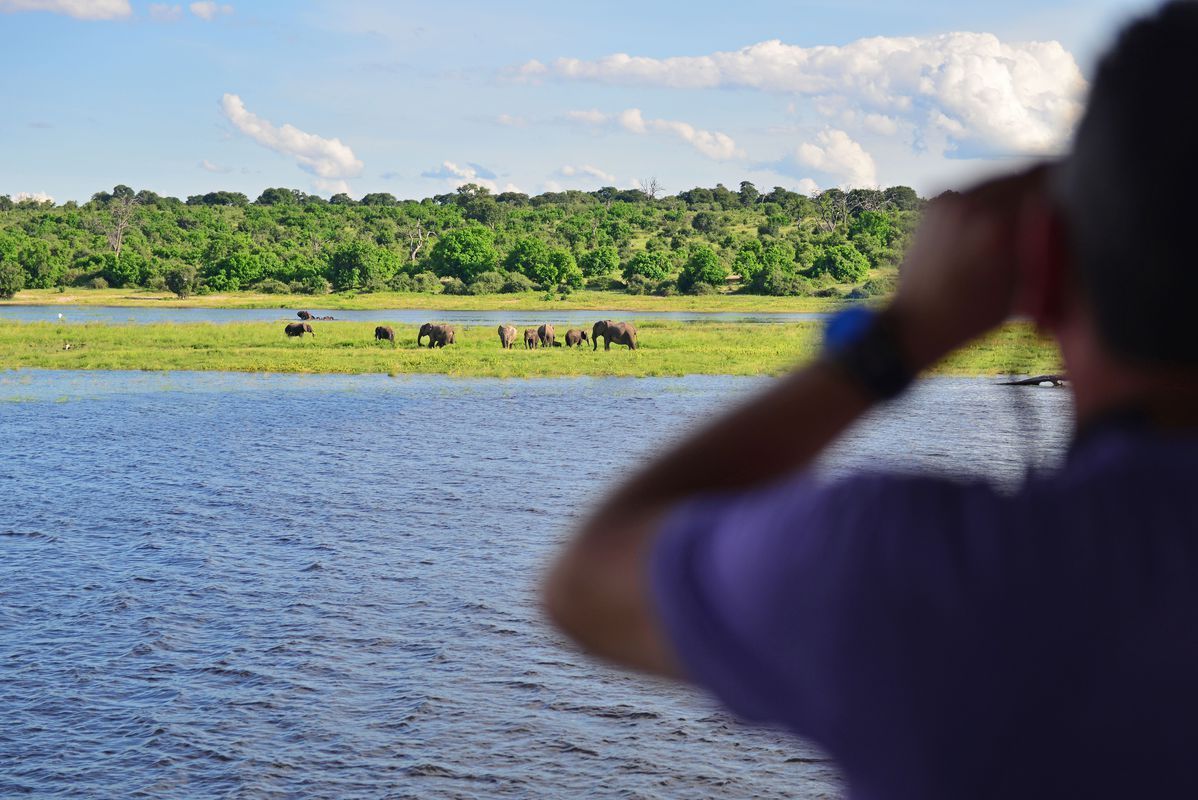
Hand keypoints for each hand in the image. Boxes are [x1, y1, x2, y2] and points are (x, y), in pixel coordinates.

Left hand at [888, 164, 1051, 369]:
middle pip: (1023, 176)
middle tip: (1054, 207)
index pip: (1045, 178)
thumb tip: (1069, 210)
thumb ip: (1049, 242)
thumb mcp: (1026, 283)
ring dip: (1015, 193)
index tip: (1076, 191)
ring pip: (999, 180)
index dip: (1066, 182)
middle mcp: (971, 203)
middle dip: (1042, 189)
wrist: (918, 321)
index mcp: (997, 222)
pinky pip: (975, 190)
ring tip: (1022, 220)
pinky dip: (990, 201)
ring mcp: (950, 201)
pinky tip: (993, 225)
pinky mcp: (937, 204)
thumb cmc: (975, 313)